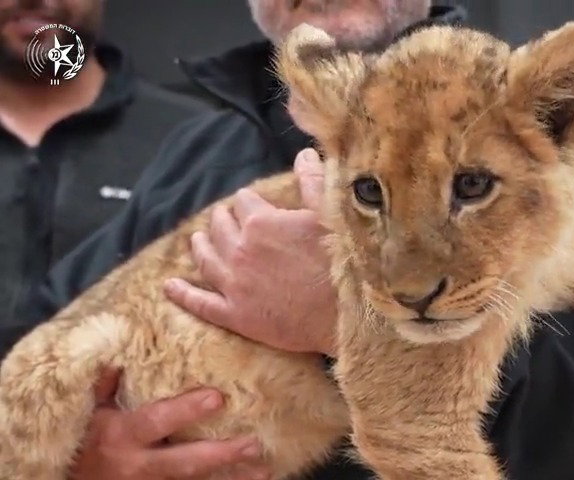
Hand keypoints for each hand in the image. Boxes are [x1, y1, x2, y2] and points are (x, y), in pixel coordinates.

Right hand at [70, 368, 269, 479]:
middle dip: (220, 454)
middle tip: (252, 444)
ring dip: (231, 478)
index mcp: (123, 435)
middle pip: (185, 461)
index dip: (186, 410)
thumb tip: (120, 350)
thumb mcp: (91, 412)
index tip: (218, 397)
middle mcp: (140, 464)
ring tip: (264, 470)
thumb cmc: (85, 442)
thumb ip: (106, 384)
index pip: (158, 421)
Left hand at [164, 148, 336, 355]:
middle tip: (228, 219)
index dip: (251, 201)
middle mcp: (240, 250)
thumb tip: (303, 153)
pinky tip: (170, 287)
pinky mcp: (236, 316)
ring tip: (198, 240)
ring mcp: (234, 285)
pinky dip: (183, 294)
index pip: (244, 200)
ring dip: (200, 246)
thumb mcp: (332, 215)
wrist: (347, 316)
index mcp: (261, 222)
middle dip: (224, 219)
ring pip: (205, 259)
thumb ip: (313, 182)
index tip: (257, 204)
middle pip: (220, 227)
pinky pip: (201, 303)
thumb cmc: (344, 262)